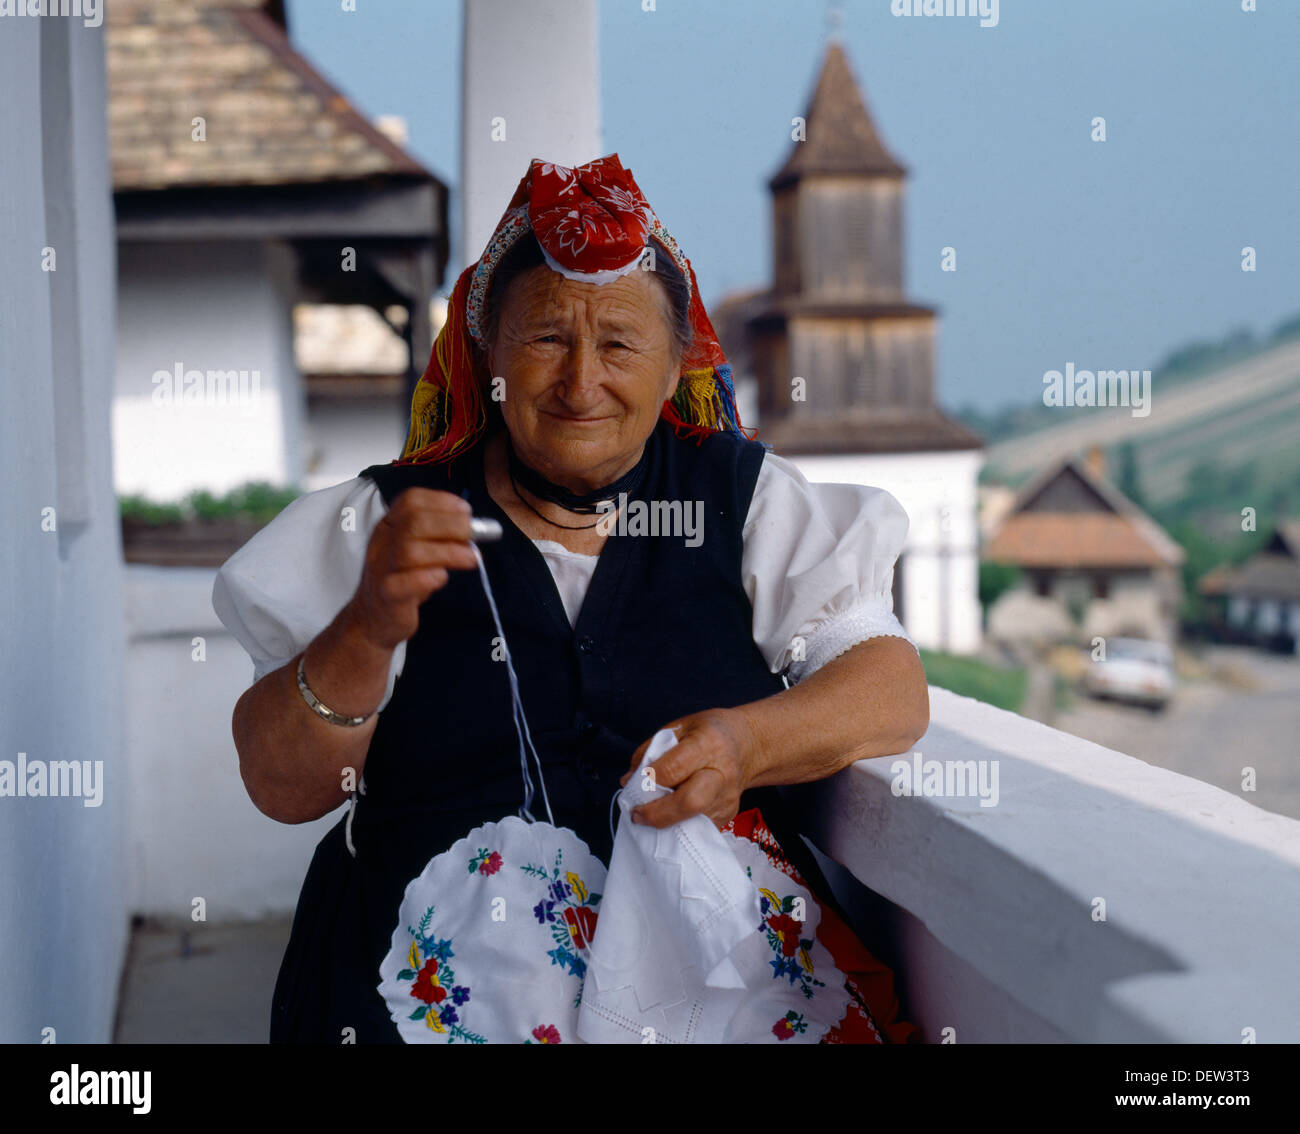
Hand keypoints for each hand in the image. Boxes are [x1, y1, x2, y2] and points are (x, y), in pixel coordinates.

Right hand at [348, 489, 479, 650]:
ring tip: (471, 558)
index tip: (466, 510)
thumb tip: (475, 529)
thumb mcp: (417, 551)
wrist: (372, 618)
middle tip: (474, 535)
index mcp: (389, 525)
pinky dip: (429, 577)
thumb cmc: (402, 580)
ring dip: (448, 552)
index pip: (410, 500)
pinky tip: (442, 577)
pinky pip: (406, 582)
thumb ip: (439, 538)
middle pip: (414, 522)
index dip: (441, 501)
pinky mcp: (387, 595)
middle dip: (451, 524)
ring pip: (410, 551)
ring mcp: (382, 569)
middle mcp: (382, 542)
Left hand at [619, 708, 759, 829]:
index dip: (649, 779)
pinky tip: (669, 817)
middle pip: (690, 803)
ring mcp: (727, 798)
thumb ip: (650, 751)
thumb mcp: (678, 727)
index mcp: (708, 744)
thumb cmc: (708, 732)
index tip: (634, 784)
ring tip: (650, 814)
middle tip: (637, 814)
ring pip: (693, 822)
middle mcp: (722, 773)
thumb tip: (628, 781)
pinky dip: (678, 827)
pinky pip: (698, 829)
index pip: (674, 768)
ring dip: (665, 823)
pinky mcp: (728, 815)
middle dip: (657, 814)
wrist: (748, 744)